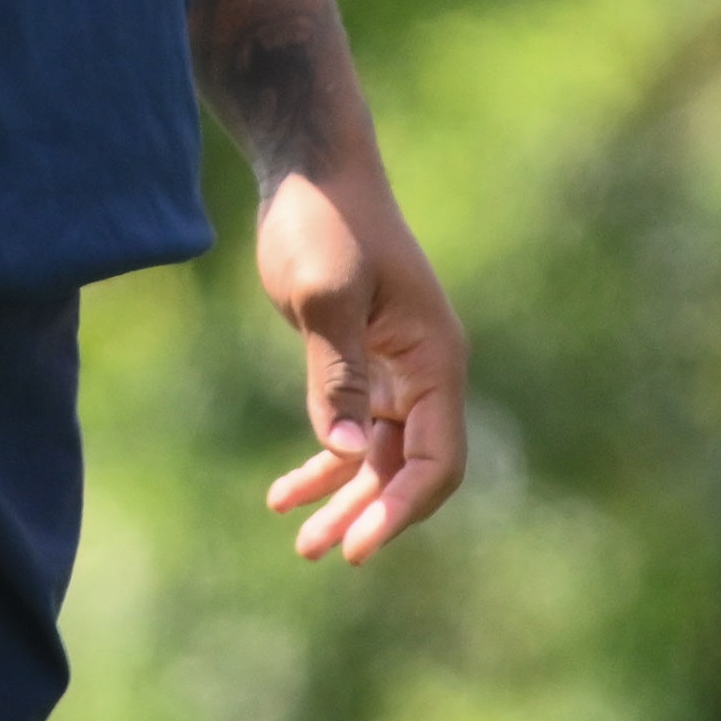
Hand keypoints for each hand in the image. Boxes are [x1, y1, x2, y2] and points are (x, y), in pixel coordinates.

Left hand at [254, 167, 469, 563]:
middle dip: (370, 514)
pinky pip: (352, 429)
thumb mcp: (324, 298)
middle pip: (409, 467)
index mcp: (435, 357)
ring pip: (378, 456)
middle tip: (319, 553)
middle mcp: (425, 370)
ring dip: (344, 498)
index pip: (436, 458)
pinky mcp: (361, 361)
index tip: (357, 547)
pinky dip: (324, 463)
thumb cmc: (323, 221)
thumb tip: (346, 456)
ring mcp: (395, 368)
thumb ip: (336, 376)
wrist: (310, 167)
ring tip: (300, 543)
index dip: (402, 508)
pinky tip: (283, 495)